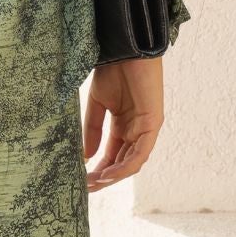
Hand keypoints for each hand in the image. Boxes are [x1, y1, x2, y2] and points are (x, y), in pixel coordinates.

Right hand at [83, 56, 163, 191]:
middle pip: (122, 162)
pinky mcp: (154, 123)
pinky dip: (125, 165)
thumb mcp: (97, 103)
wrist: (126, 49)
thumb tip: (86, 157)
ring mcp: (146, 128)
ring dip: (114, 176)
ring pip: (132, 162)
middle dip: (104, 177)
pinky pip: (140, 152)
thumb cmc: (114, 70)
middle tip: (86, 188)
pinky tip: (110, 173)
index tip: (81, 180)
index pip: (112, 155)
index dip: (98, 170)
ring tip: (95, 183)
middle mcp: (136, 130)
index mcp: (123, 125)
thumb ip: (93, 130)